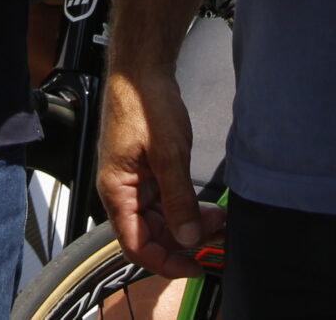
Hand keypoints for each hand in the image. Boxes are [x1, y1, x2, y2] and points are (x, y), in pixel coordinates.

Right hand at [99, 65, 220, 277]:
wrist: (142, 69)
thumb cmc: (146, 103)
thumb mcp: (169, 154)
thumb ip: (178, 200)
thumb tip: (188, 239)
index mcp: (117, 191)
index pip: (136, 245)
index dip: (166, 262)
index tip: (197, 266)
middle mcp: (121, 191)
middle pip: (149, 236)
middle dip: (183, 242)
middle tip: (218, 238)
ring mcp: (133, 181)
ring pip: (159, 220)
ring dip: (187, 225)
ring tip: (218, 220)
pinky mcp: (145, 171)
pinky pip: (163, 202)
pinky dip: (184, 208)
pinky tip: (206, 207)